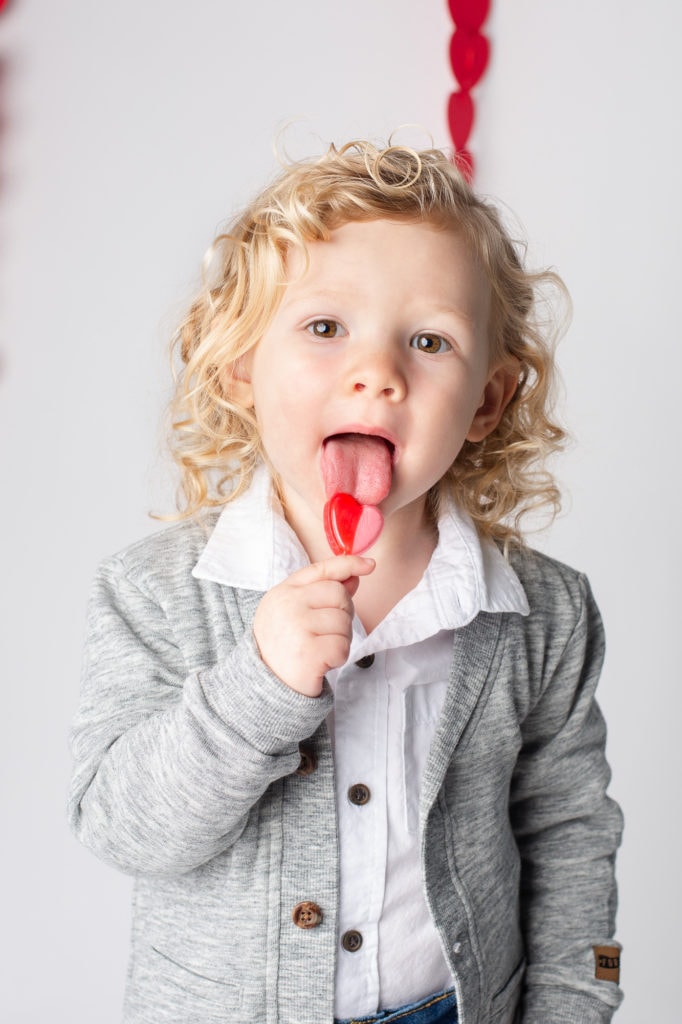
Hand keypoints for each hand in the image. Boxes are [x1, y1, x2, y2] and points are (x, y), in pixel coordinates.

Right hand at [252, 555, 374, 696]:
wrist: (267, 683)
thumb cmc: (285, 644)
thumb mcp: (296, 610)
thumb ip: (323, 591)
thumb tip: (354, 576)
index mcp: (284, 592)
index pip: (321, 570)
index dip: (348, 564)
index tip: (369, 565)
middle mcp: (288, 605)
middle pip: (339, 595)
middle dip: (342, 615)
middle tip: (324, 633)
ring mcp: (297, 628)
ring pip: (344, 623)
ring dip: (340, 639)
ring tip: (319, 648)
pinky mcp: (308, 653)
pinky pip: (342, 647)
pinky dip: (338, 658)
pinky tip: (321, 662)